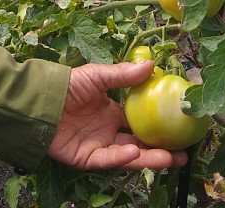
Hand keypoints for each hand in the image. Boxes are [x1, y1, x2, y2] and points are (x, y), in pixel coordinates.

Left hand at [47, 61, 187, 170]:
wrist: (39, 100)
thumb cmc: (66, 85)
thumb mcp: (96, 76)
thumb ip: (123, 74)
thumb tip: (152, 64)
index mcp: (111, 111)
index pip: (140, 120)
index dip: (159, 124)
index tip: (180, 125)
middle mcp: (108, 130)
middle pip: (140, 143)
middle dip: (162, 149)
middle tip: (185, 152)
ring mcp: (98, 145)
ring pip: (129, 155)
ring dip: (150, 158)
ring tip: (173, 159)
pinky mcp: (86, 158)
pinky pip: (108, 160)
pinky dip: (122, 158)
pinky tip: (135, 152)